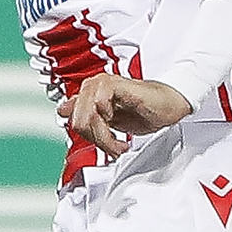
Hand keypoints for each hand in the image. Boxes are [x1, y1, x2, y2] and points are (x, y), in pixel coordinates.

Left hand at [66, 74, 193, 154]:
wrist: (169, 106)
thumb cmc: (144, 110)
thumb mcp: (111, 121)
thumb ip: (89, 117)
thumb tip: (63, 111)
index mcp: (90, 92)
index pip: (71, 117)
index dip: (86, 135)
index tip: (104, 144)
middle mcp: (94, 85)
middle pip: (77, 120)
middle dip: (97, 140)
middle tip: (114, 147)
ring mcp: (104, 83)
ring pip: (87, 115)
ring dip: (104, 136)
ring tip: (120, 144)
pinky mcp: (116, 84)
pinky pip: (99, 104)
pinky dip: (109, 121)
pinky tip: (122, 127)